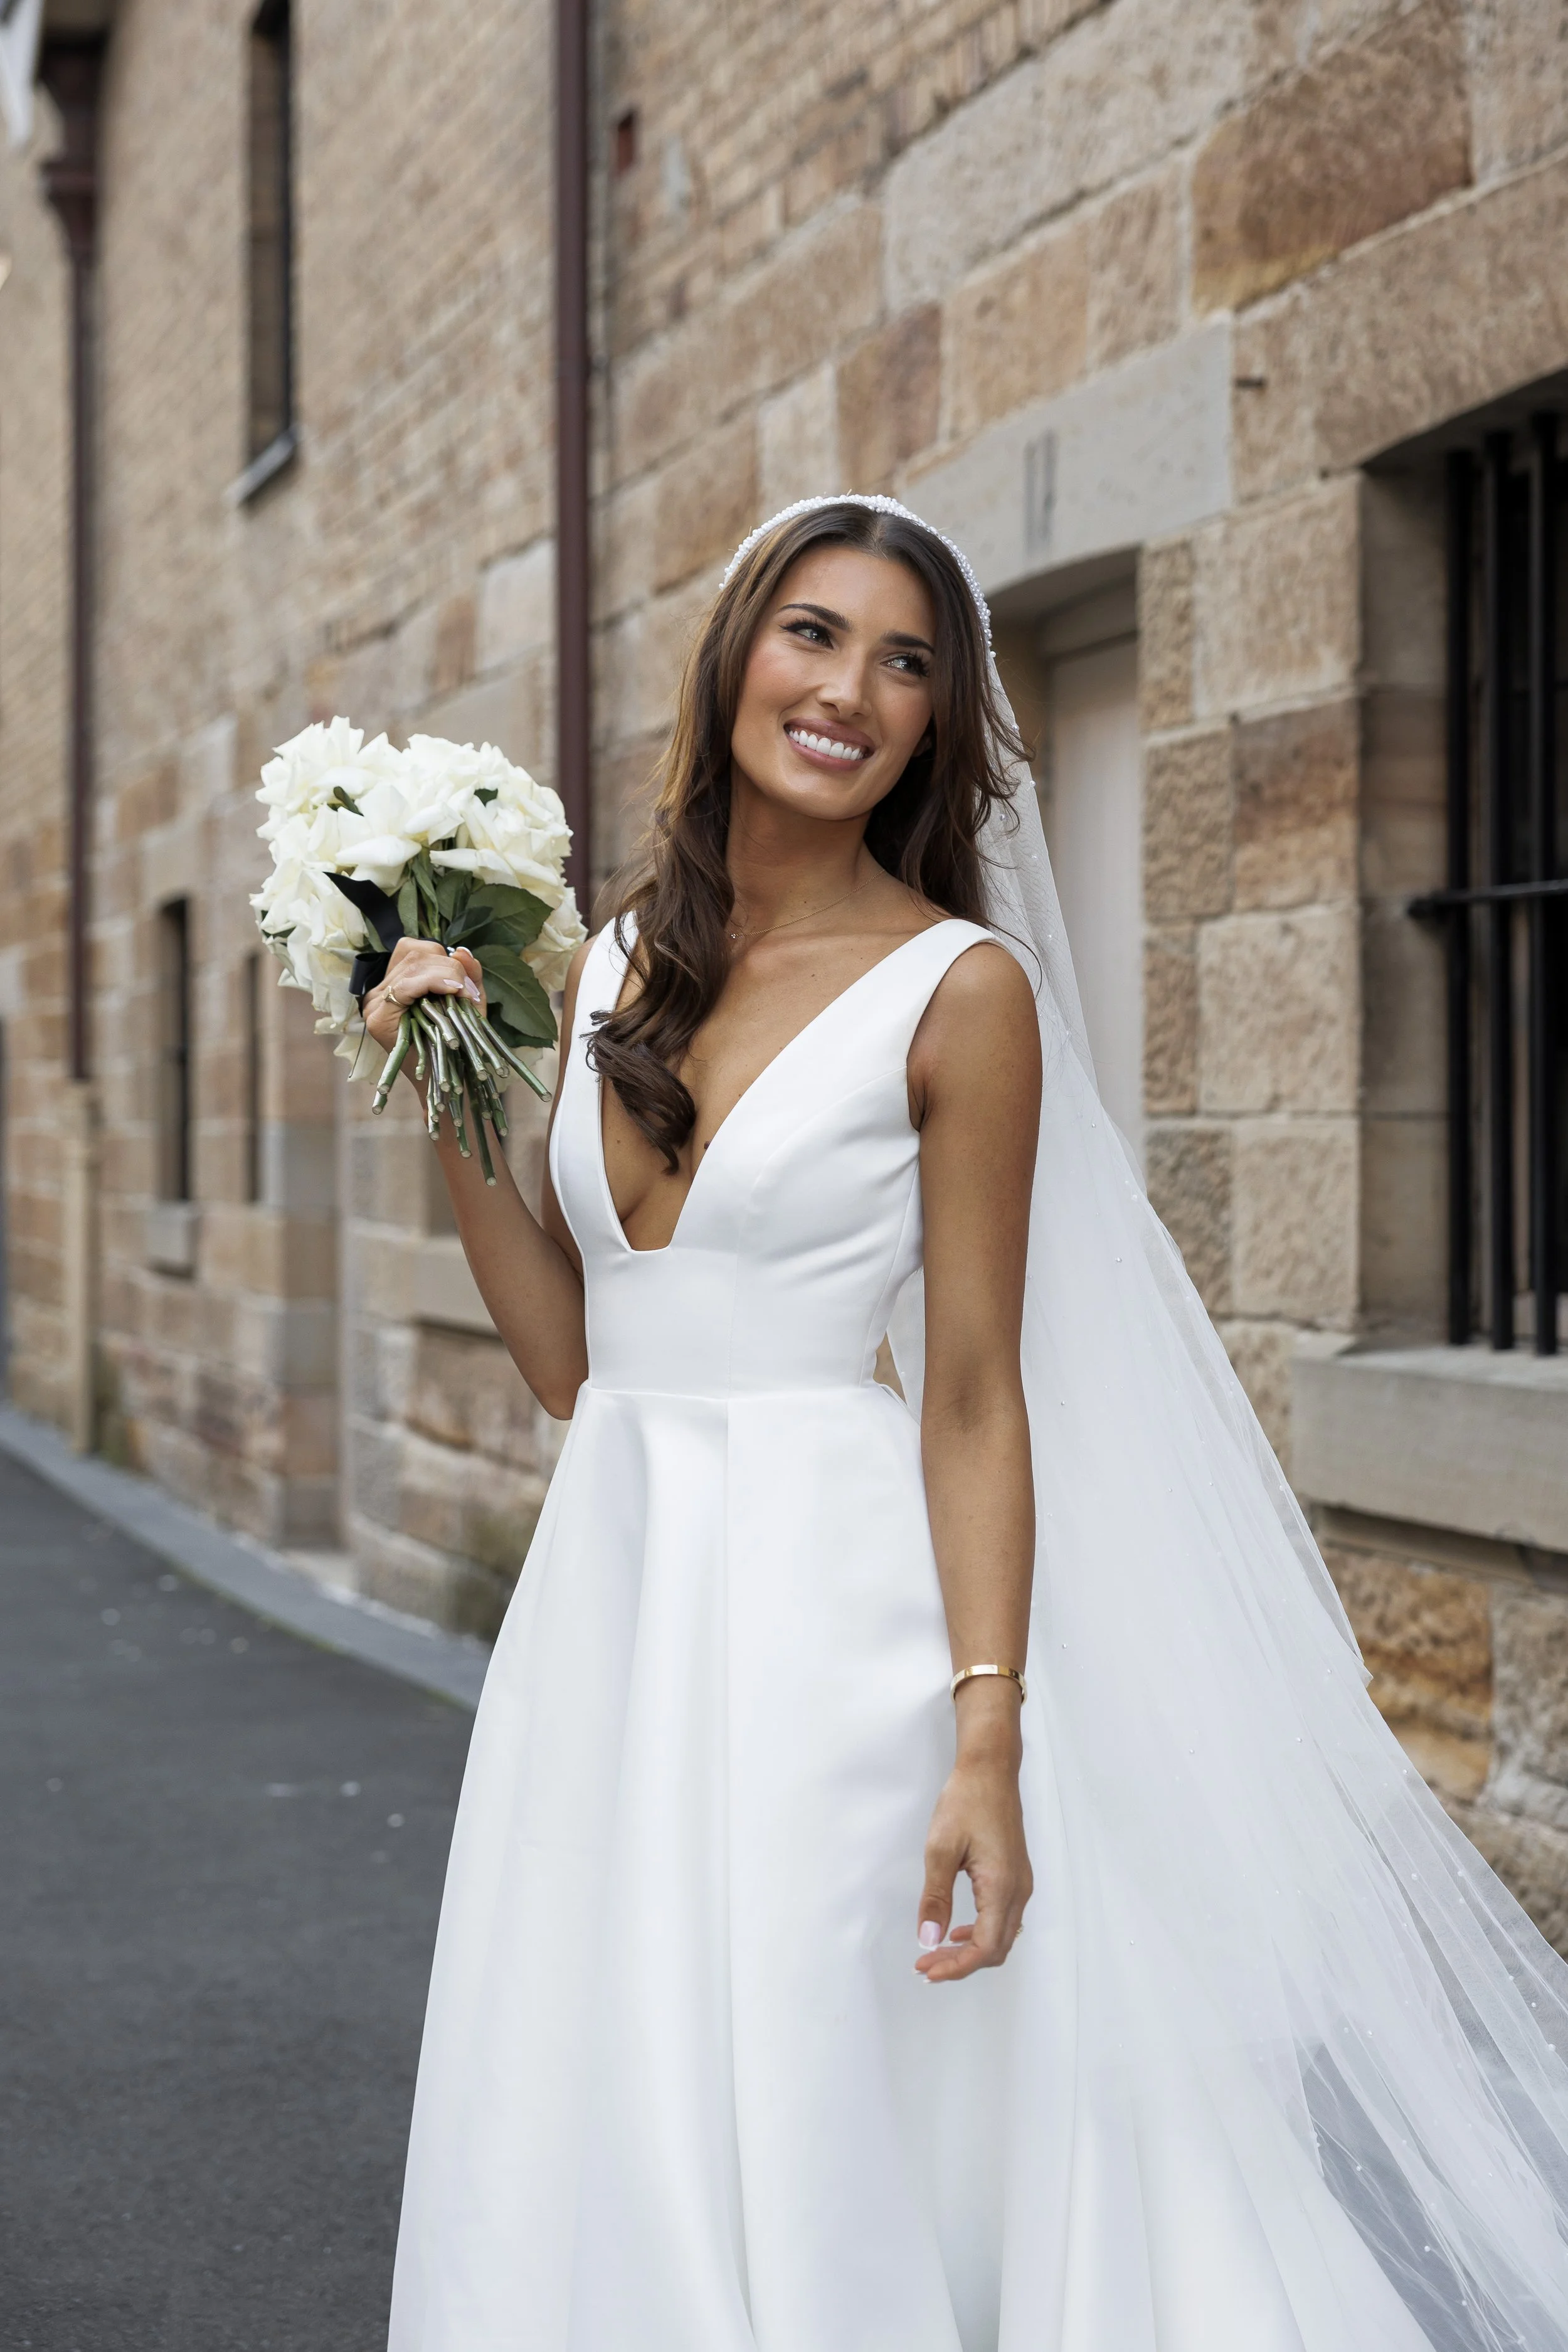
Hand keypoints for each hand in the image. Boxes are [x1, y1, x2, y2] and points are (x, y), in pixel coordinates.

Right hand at [363, 938, 485, 1056]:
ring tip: (463, 996)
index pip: (414, 949)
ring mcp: (374, 1003)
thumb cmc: (455, 1044)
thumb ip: (469, 975)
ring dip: (446, 975)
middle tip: (468, 992)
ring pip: (413, 966)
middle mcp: (379, 991)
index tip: (465, 983)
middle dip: (449, 967)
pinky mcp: (377, 1018)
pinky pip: (404, 986)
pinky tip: (452, 992)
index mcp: (396, 983)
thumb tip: (463, 950)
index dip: (444, 958)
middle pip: (415, 954)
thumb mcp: (468, 1004)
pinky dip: (432, 983)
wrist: (445, 1082)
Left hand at [915, 1693, 1031, 1982]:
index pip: (985, 1947)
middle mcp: (1018, 1890)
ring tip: (937, 1953)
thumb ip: (935, 1899)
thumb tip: (929, 1939)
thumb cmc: (967, 1800)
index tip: (927, 1970)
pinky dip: (982, 1932)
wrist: (990, 1769)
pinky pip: (1004, 1919)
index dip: (956, 1967)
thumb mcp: (940, 1849)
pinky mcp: (1016, 1876)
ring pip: (1001, 1936)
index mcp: (1002, 1886)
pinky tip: (959, 1929)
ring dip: (971, 1950)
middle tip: (926, 1966)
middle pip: (996, 1949)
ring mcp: (1021, 1883)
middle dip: (961, 1964)